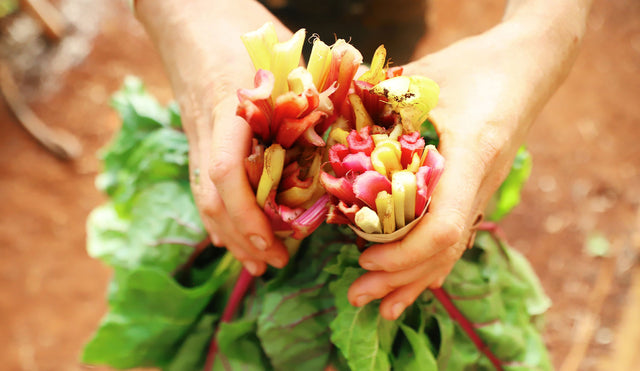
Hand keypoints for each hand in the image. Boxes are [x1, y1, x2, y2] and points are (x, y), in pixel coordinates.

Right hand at [136, 0, 293, 275]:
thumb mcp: (282, 53)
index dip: (244, 212)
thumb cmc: (239, 25)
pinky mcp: (199, 137)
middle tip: (276, 263)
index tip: (272, 240)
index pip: (223, 171)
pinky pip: (203, 185)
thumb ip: (313, 88)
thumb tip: (357, 122)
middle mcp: (207, 129)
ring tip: (258, 263)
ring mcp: (198, 135)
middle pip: (212, 197)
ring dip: (230, 233)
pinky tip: (235, 236)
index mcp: (229, 109)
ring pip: (204, 196)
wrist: (189, 11)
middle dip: (242, 236)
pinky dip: (221, 215)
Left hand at [347, 18, 584, 319]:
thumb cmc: (478, 65)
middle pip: (442, 250)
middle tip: (356, 297)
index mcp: (470, 158)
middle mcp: (480, 184)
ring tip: (382, 305)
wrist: (528, 64)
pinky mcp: (477, 189)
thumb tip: (328, 127)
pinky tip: (417, 282)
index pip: (442, 227)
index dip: (403, 253)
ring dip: (413, 278)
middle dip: (399, 278)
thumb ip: (381, 102)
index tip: (363, 258)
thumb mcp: (427, 75)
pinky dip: (432, 261)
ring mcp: (481, 190)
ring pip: (450, 250)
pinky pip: (454, 235)